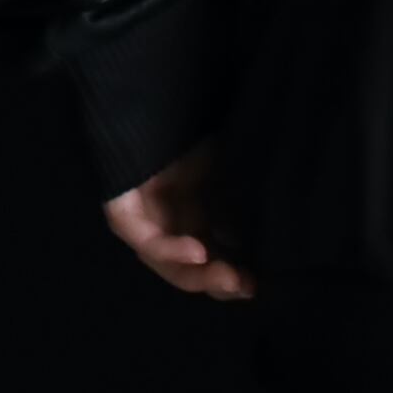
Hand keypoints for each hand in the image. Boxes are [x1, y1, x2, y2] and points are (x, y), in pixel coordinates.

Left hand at [103, 134, 256, 299]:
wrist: (156, 105)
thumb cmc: (195, 135)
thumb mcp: (229, 173)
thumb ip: (242, 205)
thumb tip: (269, 237)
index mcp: (195, 219)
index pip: (213, 258)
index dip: (236, 273)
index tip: (262, 282)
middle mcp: (170, 225)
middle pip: (192, 268)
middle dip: (220, 281)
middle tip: (248, 286)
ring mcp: (145, 222)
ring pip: (168, 263)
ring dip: (199, 274)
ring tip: (230, 277)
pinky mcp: (123, 215)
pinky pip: (146, 240)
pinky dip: (171, 249)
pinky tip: (198, 252)